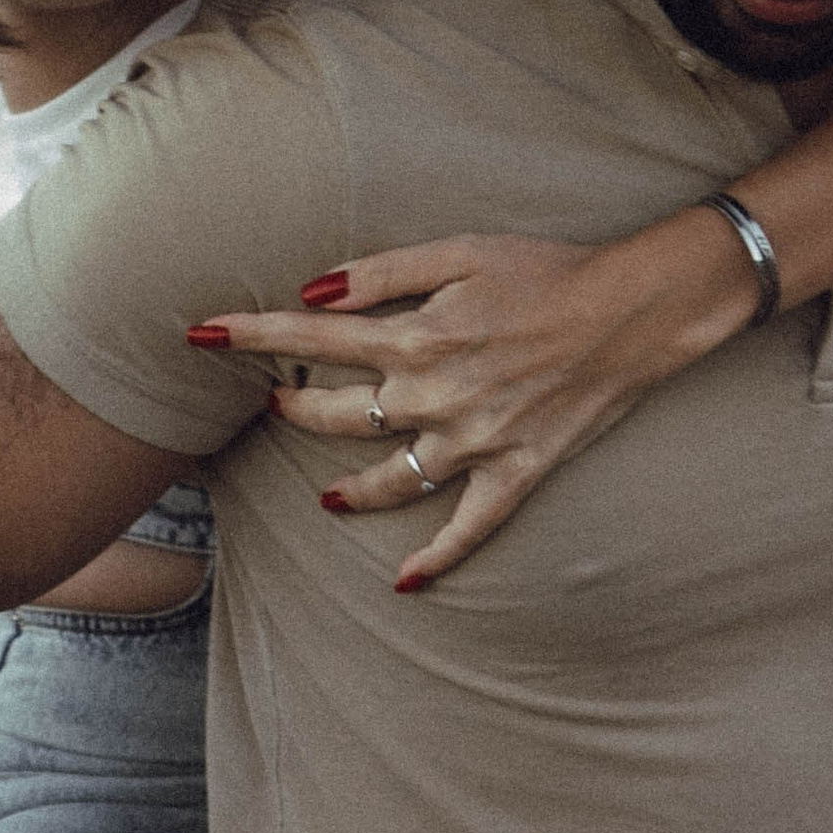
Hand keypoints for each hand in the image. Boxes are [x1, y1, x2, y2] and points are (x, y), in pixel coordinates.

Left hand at [186, 218, 754, 586]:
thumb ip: (382, 274)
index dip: (250, 336)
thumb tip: (312, 291)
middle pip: (339, 416)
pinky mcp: (516, 471)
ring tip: (327, 495)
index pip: (311, 338)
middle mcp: (435, 397)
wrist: (634, 311)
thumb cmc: (545, 270)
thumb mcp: (459, 251)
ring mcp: (474, 441)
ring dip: (351, 490)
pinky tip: (403, 581)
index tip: (197, 336)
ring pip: (392, 480)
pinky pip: (468, 527)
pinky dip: (436, 558)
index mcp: (416, 338)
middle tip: (277, 401)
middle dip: (296, 407)